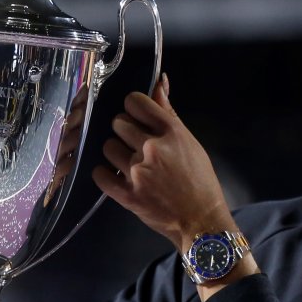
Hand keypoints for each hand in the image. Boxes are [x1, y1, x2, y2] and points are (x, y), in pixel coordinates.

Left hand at [92, 74, 233, 251]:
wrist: (201, 221)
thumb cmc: (200, 180)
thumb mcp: (190, 142)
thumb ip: (168, 113)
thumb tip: (159, 81)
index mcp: (171, 132)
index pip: (135, 101)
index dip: (133, 107)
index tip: (137, 117)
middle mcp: (152, 148)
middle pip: (118, 122)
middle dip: (125, 131)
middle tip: (135, 144)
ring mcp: (138, 172)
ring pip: (108, 147)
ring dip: (116, 153)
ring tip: (128, 162)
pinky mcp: (127, 195)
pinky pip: (100, 174)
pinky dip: (105, 174)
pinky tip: (116, 176)